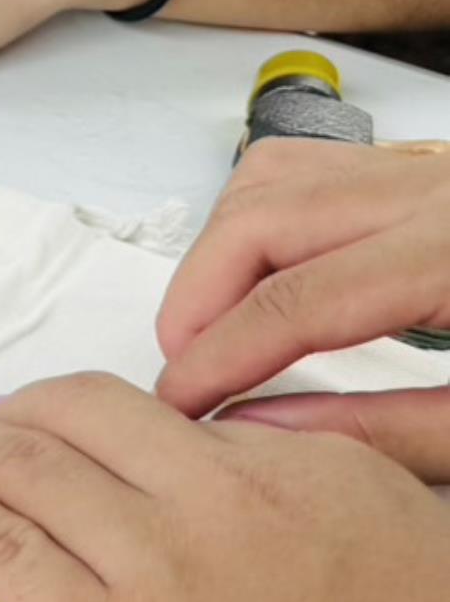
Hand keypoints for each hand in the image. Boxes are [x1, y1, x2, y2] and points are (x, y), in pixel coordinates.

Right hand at [156, 137, 449, 477]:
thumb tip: (255, 426)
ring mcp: (426, 170)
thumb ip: (388, 432)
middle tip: (186, 370)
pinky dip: (259, 219)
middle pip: (260, 218)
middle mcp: (437, 193)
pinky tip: (264, 278)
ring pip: (270, 180)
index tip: (178, 403)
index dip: (218, 357)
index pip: (297, 300)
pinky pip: (306, 169)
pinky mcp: (421, 172)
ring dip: (221, 253)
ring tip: (217, 325)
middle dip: (198, 299)